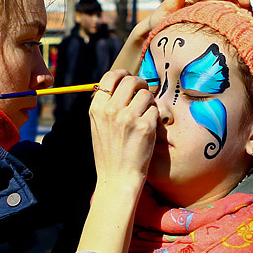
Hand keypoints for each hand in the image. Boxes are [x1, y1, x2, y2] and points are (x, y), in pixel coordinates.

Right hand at [78, 70, 158, 252]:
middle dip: (140, 84)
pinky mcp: (145, 126)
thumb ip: (107, 105)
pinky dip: (155, 116)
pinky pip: (155, 110)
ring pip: (146, 94)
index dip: (122, 75)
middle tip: (143, 92)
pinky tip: (149, 128)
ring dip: (149, 101)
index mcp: (97, 108)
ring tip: (145, 115)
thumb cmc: (110, 153)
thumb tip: (121, 84)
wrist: (118, 178)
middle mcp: (111, 110)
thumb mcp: (99, 126)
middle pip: (130, 80)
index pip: (110, 77)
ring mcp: (128, 117)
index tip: (128, 79)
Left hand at [112, 0, 251, 72]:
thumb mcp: (169, 6)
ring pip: (236, 12)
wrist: (154, 34)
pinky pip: (230, 23)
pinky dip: (239, 27)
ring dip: (246, 19)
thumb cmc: (160, 19)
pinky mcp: (214, 24)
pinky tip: (246, 37)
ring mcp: (213, 12)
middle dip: (247, 7)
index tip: (246, 4)